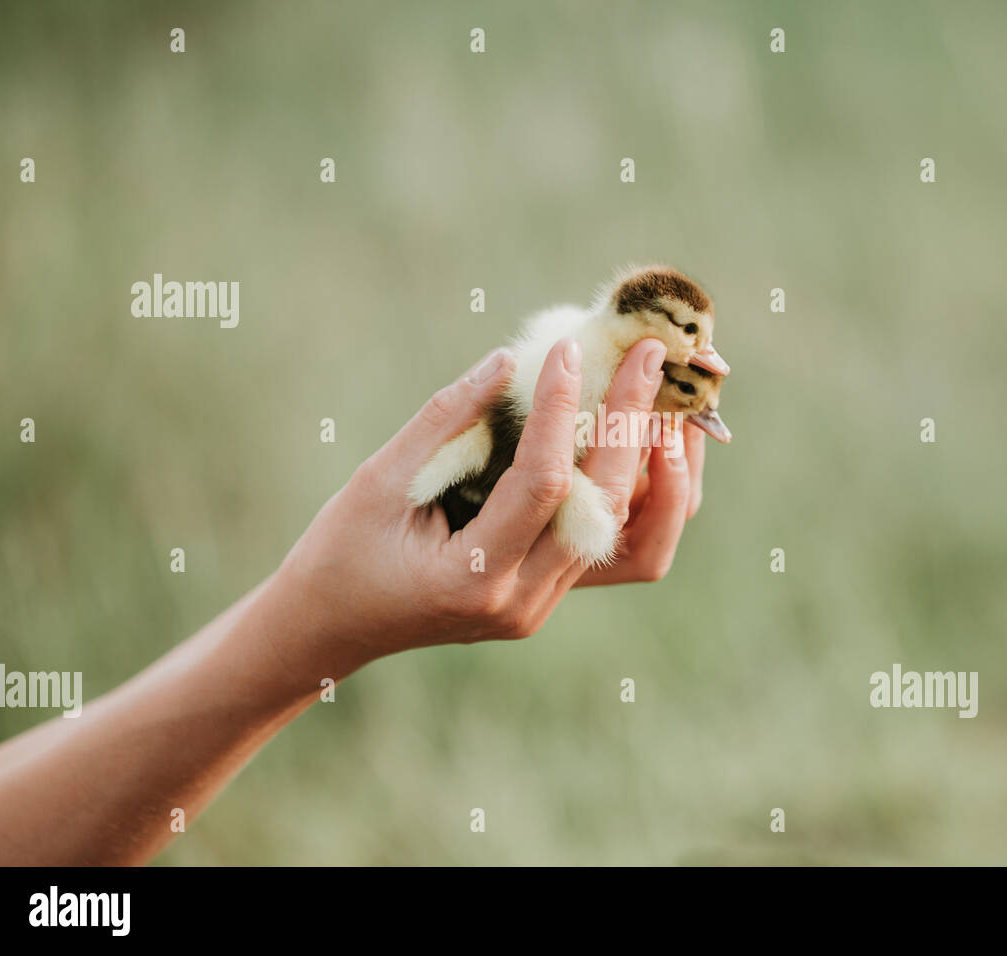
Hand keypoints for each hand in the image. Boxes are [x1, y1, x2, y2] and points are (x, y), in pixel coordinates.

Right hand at [269, 335, 704, 677]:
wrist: (333, 626)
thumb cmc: (342, 549)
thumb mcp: (379, 479)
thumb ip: (446, 419)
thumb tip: (509, 358)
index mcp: (472, 575)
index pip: (542, 484)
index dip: (561, 410)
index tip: (568, 348)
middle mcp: (522, 599)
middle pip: (604, 508)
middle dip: (632, 423)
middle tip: (649, 354)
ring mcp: (543, 603)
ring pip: (631, 536)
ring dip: (662, 467)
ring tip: (674, 401)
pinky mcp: (551, 592)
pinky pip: (618, 547)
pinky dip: (645, 494)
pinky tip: (651, 440)